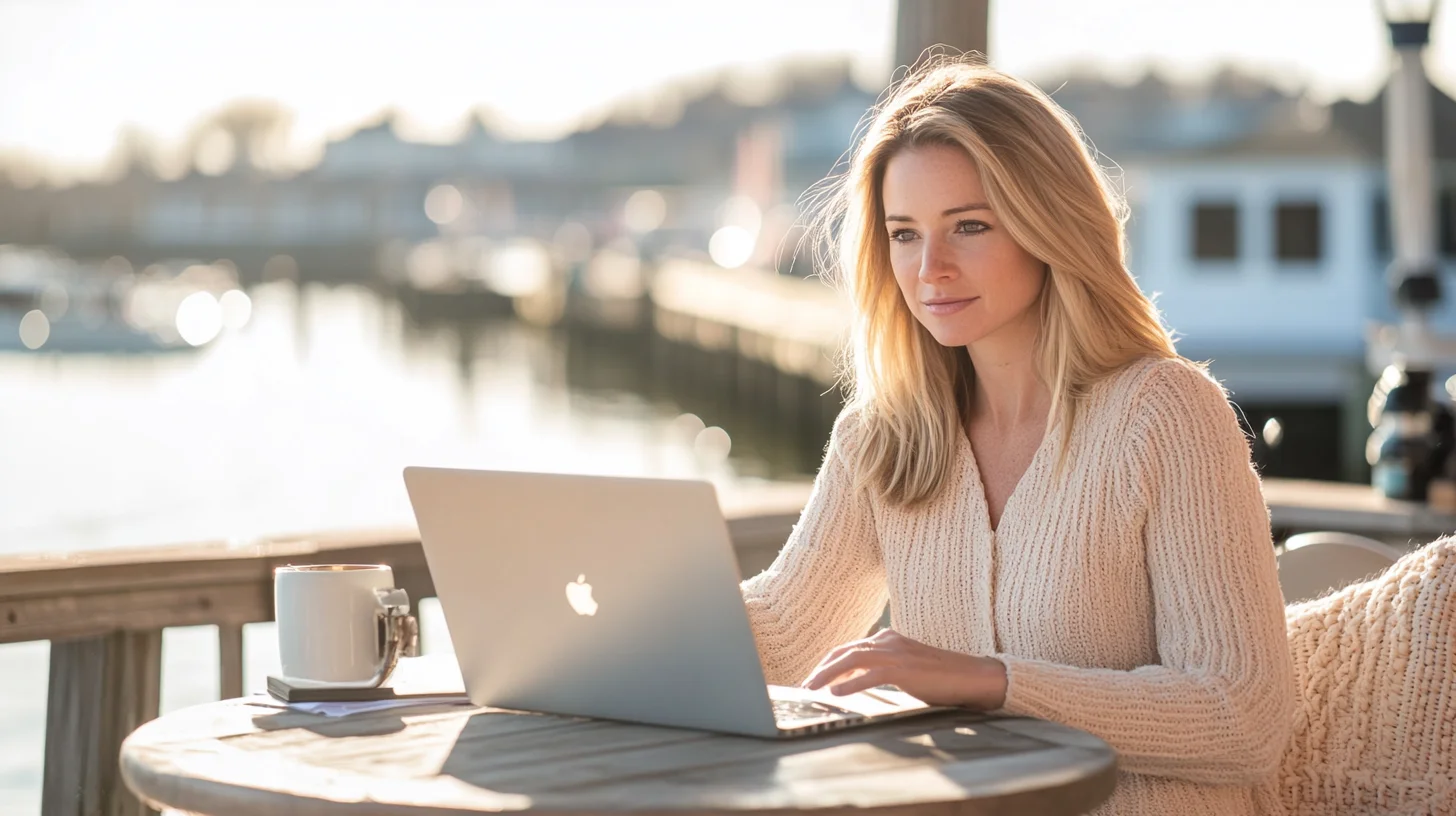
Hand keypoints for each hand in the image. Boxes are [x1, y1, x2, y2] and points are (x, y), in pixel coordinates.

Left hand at [802, 628, 1007, 708]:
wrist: (971, 675)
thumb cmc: (939, 677)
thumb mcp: (905, 668)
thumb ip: (880, 669)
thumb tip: (850, 683)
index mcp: (887, 639)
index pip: (847, 649)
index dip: (826, 664)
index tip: (812, 679)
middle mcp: (888, 641)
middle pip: (844, 652)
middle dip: (821, 670)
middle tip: (804, 687)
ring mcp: (896, 653)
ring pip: (851, 661)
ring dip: (827, 676)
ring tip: (811, 690)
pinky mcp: (904, 669)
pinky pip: (871, 675)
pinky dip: (850, 684)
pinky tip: (836, 694)